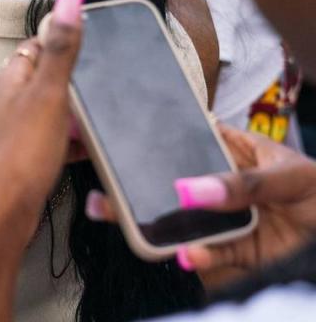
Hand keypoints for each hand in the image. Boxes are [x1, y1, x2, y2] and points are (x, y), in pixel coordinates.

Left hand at [0, 0, 86, 321]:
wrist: (0, 217)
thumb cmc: (20, 155)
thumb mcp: (48, 96)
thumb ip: (60, 48)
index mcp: (13, 78)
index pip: (41, 44)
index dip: (69, 41)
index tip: (102, 42)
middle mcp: (10, 100)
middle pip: (53, 79)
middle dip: (82, 84)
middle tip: (112, 89)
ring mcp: (17, 131)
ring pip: (58, 112)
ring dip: (81, 116)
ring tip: (106, 122)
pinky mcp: (26, 159)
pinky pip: (58, 142)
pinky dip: (75, 144)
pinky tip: (91, 153)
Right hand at [86, 126, 315, 277]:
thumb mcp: (290, 176)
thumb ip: (243, 183)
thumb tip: (189, 189)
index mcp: (233, 150)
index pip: (187, 138)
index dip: (154, 139)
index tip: (118, 143)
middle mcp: (222, 184)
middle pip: (173, 185)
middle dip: (138, 192)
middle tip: (106, 197)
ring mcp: (227, 219)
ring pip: (184, 223)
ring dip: (159, 228)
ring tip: (136, 229)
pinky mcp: (238, 252)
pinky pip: (210, 254)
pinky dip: (198, 257)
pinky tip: (190, 255)